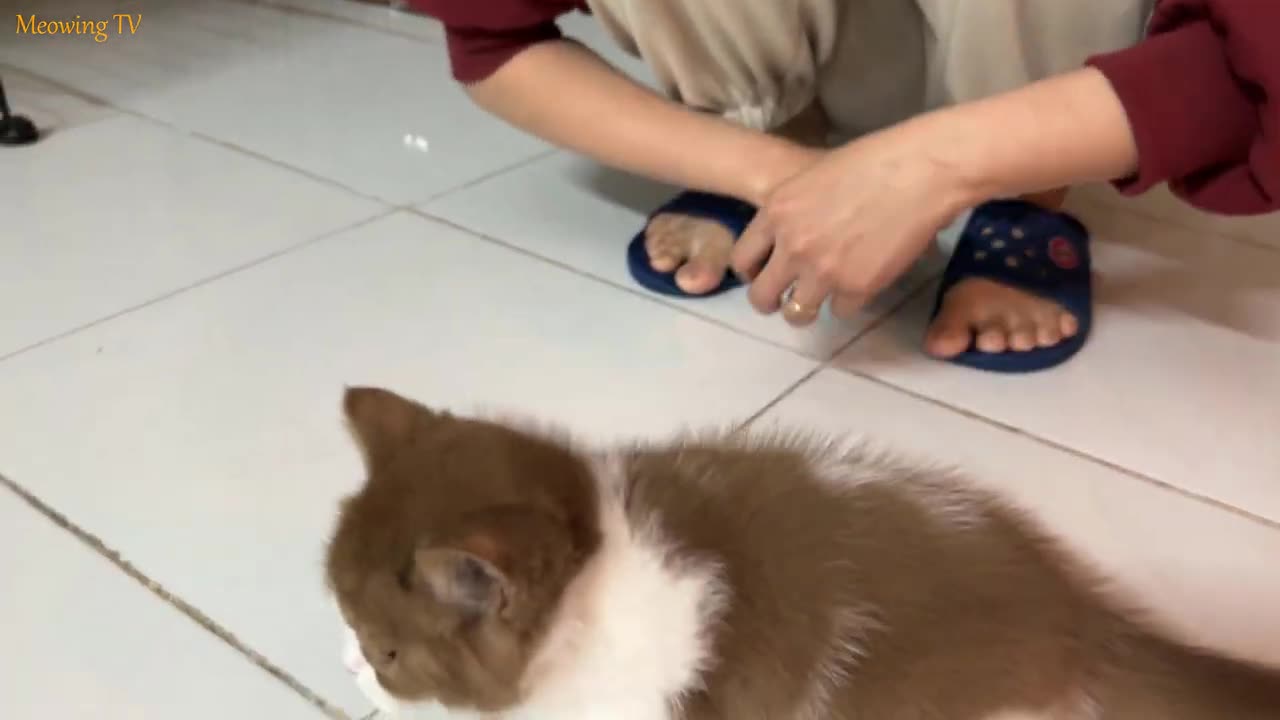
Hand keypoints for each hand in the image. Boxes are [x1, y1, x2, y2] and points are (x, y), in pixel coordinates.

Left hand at [731, 119, 976, 325]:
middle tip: (784, 300)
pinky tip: (861, 283)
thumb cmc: (874, 160)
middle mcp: (791, 246)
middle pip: (761, 297)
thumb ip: (792, 212)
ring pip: (797, 313)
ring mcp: (822, 271)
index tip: (764, 275)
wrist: (920, 170)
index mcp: (775, 212)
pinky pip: (840, 311)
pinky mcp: (856, 288)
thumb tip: (787, 239)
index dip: (752, 273)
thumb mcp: (812, 178)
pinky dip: (849, 302)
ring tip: (821, 300)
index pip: (742, 260)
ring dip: (807, 309)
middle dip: (771, 302)